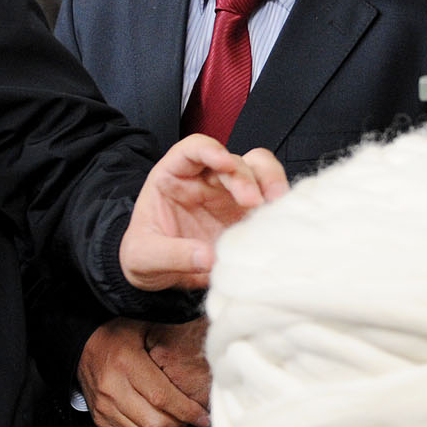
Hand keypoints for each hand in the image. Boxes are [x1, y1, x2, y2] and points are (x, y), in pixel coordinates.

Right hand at [79, 318, 207, 426]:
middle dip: (180, 423)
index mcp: (125, 363)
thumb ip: (171, 346)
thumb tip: (204, 359)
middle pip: (155, 422)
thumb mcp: (145, 328)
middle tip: (190, 414)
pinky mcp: (100, 419)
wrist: (82, 345)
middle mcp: (111, 388)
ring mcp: (103, 407)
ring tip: (174, 418)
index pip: (162, 397)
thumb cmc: (116, 335)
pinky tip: (156, 423)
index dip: (187, 410)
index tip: (203, 415)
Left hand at [119, 135, 287, 290]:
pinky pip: (268, 203)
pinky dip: (279, 207)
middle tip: (254, 201)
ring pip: (258, 172)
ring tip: (278, 203)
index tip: (223, 162)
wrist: (158, 276)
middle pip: (232, 162)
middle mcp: (205, 180)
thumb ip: (172, 254)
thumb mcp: (144, 257)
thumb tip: (208, 257)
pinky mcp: (246, 216)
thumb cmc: (143, 255)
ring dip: (270, 182)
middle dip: (245, 177)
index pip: (192, 150)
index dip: (209, 150)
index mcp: (173, 176)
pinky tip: (283, 219)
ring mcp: (229, 197)